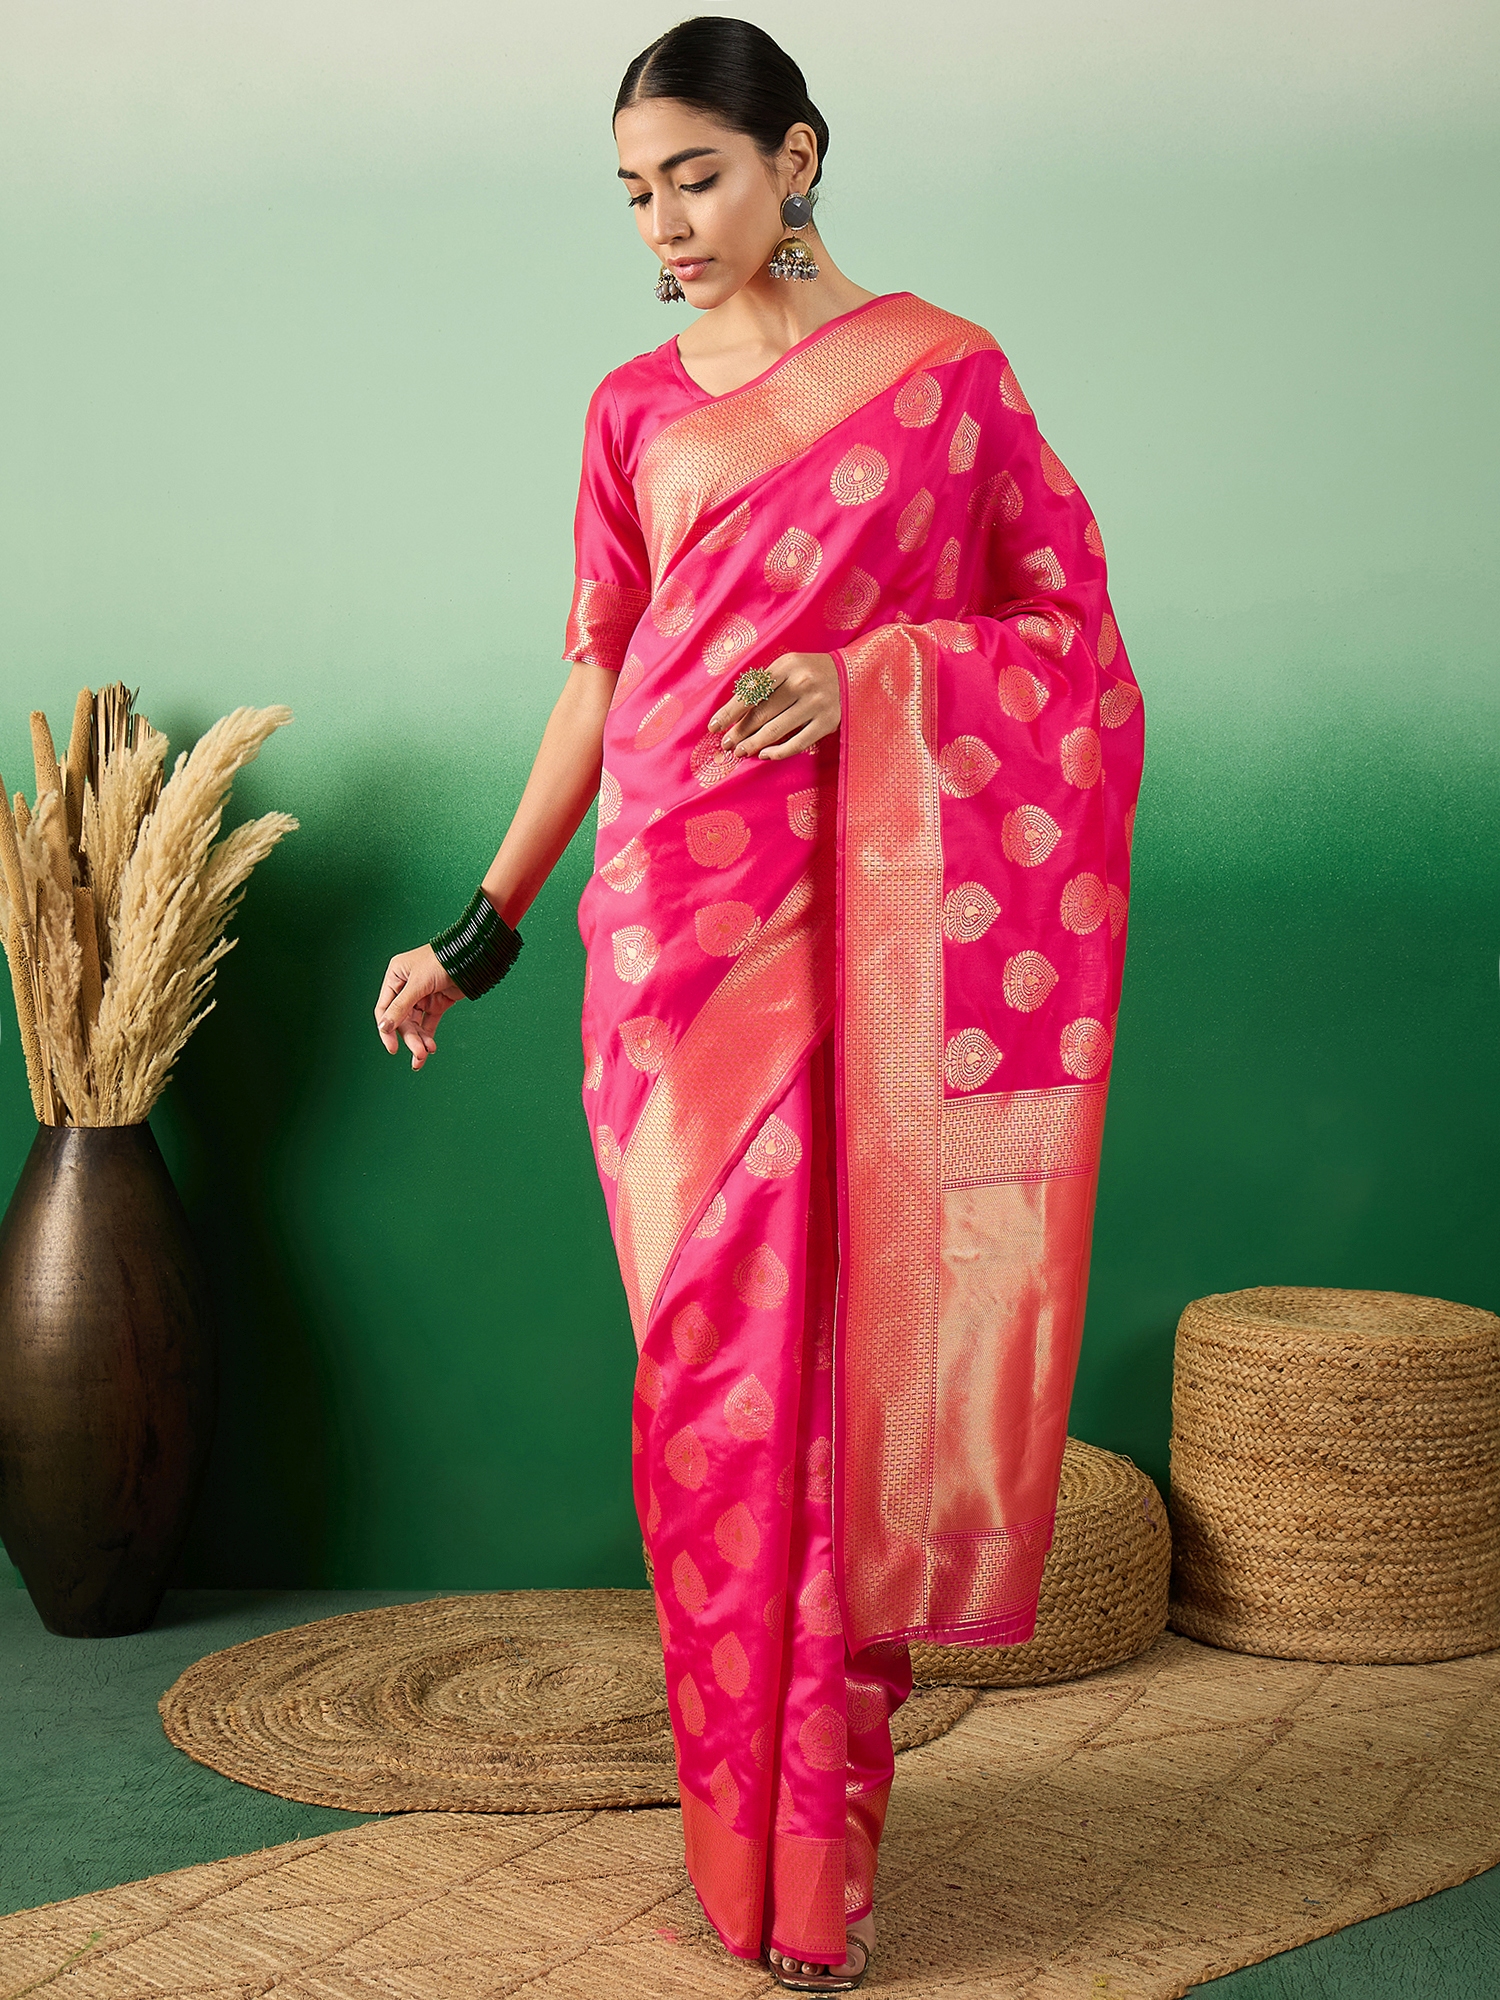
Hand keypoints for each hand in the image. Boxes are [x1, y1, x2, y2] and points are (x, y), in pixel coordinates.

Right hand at [375, 945, 462, 1071]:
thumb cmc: (443, 960)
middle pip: (402, 1020)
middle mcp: (406, 987)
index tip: (392, 1048)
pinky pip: (428, 1023)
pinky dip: (428, 1036)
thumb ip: (400, 1007)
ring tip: (425, 1053)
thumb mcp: (417, 984)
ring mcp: (422, 996)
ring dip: (419, 1040)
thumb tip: (384, 1027)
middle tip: (418, 1052)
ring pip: (415, 1024)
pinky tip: (430, 1047)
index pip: (385, 1009)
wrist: (472, 957)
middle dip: (410, 1038)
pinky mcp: (437, 1003)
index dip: (386, 1030)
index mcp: (395, 977)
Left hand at [708, 651, 840, 758]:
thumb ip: (764, 683)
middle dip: (739, 731)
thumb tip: (734, 712)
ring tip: (740, 752)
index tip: (714, 726)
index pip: (751, 692)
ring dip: (753, 744)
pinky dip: (779, 751)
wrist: (854, 673)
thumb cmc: (811, 672)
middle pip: (762, 713)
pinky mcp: (828, 722)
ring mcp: (816, 704)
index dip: (730, 712)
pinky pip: (798, 742)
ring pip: (776, 730)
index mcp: (787, 665)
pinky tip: (764, 755)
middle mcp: (801, 683)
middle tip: (726, 744)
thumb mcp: (788, 666)